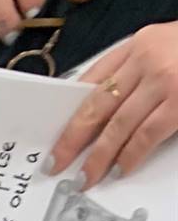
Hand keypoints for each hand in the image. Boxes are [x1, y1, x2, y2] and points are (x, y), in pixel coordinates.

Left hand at [47, 22, 177, 186]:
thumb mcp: (165, 46)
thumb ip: (136, 70)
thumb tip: (99, 107)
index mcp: (138, 43)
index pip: (90, 80)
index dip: (70, 112)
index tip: (54, 136)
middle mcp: (147, 59)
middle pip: (96, 105)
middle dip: (72, 139)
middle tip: (56, 165)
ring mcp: (165, 80)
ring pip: (118, 124)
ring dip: (99, 156)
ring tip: (86, 177)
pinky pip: (148, 133)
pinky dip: (131, 154)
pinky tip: (121, 168)